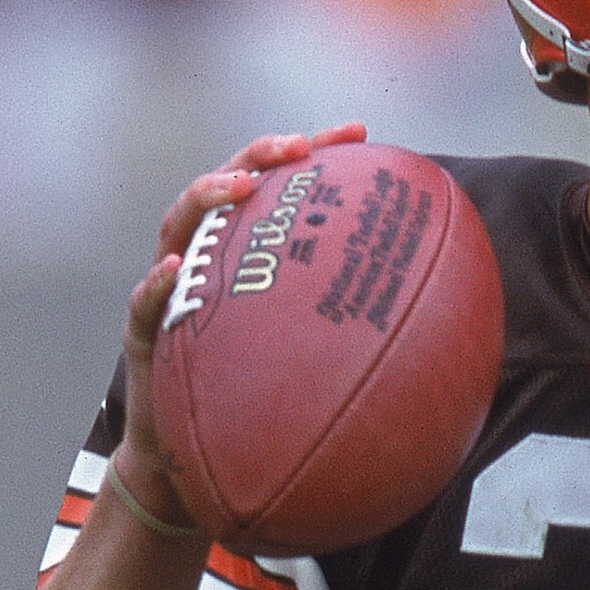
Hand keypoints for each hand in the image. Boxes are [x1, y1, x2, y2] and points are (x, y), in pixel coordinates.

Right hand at [117, 123, 370, 518]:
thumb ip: (359, 331)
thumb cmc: (257, 402)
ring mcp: (171, 286)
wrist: (191, 457)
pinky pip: (144, 299)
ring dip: (209, 196)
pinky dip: (157, 280)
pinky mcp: (145, 329)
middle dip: (262, 153)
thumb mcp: (317, 358)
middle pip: (230, 182)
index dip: (319, 150)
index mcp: (250, 249)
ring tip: (242, 187)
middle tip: (298, 147)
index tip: (361, 132)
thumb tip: (445, 326)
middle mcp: (208, 254)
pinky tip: (176, 268)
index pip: (284, 184)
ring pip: (179, 221)